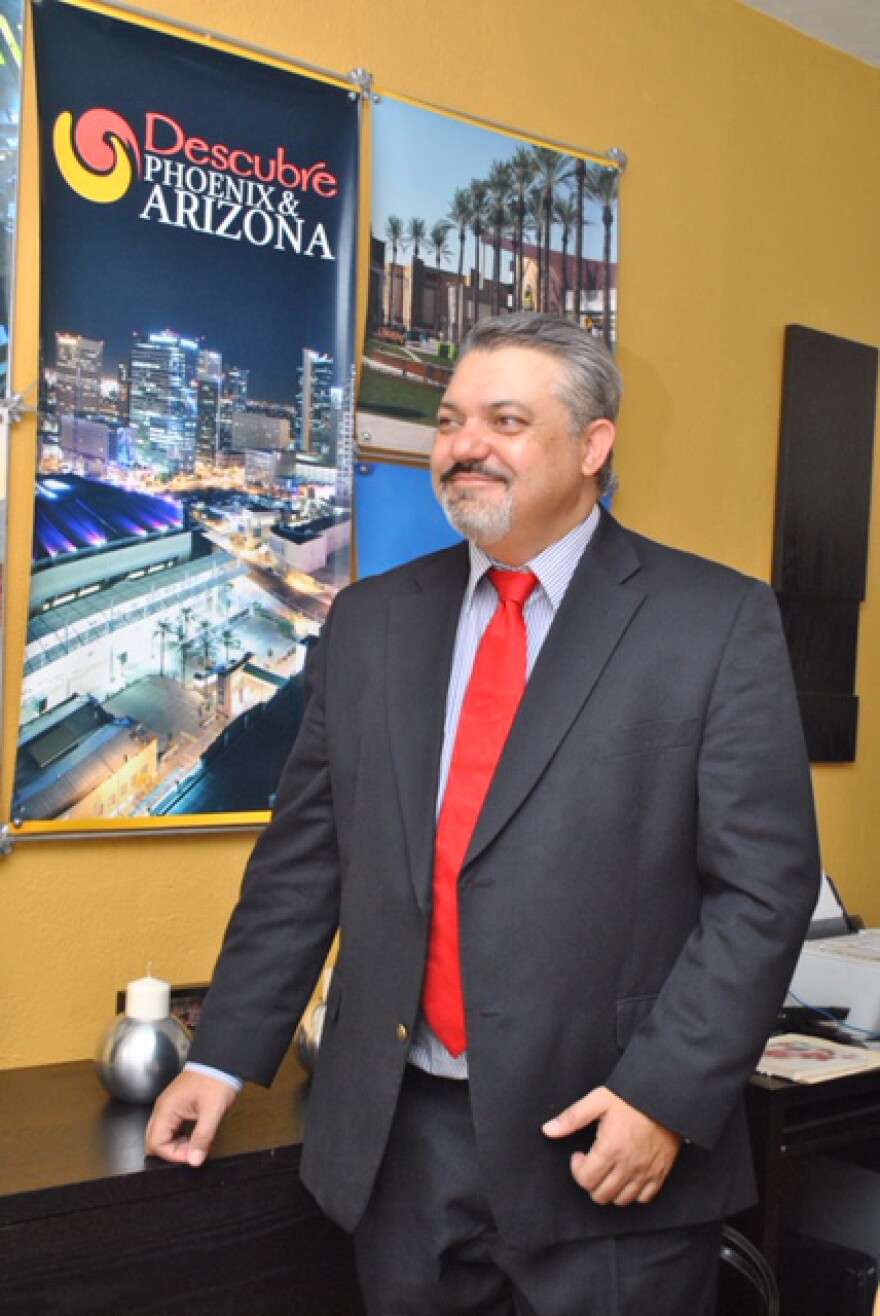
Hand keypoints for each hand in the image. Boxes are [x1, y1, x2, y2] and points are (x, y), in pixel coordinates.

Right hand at [145, 1070, 238, 1167]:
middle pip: (155, 1141)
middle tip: (194, 1151)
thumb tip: (194, 1160)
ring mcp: (169, 1107)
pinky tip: (196, 1136)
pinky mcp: (178, 1106)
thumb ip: (202, 1137)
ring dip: (178, 1145)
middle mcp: (163, 1109)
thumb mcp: (212, 1111)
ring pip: (164, 1136)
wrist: (222, 1061)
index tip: (192, 1155)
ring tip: (198, 1143)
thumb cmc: (216, 1079)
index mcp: (166, 1109)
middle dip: (173, 1151)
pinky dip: (181, 1137)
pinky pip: (173, 1128)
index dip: (173, 1154)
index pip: (155, 1143)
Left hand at [542, 1086, 680, 1205]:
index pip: (585, 1180)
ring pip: (621, 1200)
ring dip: (610, 1189)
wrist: (665, 1097)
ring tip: (608, 1170)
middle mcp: (628, 1166)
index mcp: (610, 1149)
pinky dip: (633, 1193)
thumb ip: (571, 1118)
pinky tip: (627, 1176)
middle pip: (601, 1195)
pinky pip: (644, 1198)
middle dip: (590, 1182)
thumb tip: (548, 1130)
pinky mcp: (660, 1173)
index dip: (577, 1170)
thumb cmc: (631, 1098)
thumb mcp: (598, 1100)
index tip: (580, 1155)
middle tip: (592, 1164)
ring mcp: (645, 1172)